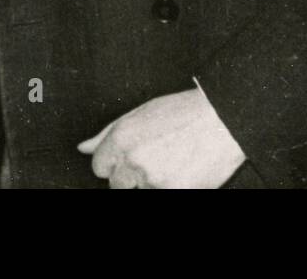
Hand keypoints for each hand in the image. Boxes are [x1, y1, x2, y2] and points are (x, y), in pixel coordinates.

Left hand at [76, 87, 246, 187]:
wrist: (224, 121)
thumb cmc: (182, 113)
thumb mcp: (140, 113)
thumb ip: (107, 134)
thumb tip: (82, 148)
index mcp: (122, 137)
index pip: (99, 167)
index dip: (113, 164)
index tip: (129, 158)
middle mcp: (134, 160)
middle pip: (116, 185)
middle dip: (129, 177)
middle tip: (153, 160)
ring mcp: (154, 179)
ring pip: (141, 191)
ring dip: (152, 182)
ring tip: (172, 161)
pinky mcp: (175, 192)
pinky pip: (161, 194)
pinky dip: (170, 187)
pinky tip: (182, 172)